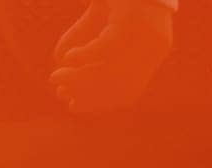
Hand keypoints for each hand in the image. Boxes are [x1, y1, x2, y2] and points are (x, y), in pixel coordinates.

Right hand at [49, 0, 173, 115]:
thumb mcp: (100, 16)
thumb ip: (84, 38)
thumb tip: (60, 61)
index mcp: (151, 53)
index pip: (128, 92)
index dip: (101, 103)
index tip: (75, 107)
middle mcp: (153, 48)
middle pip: (120, 84)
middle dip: (87, 93)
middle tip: (60, 92)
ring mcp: (145, 35)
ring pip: (112, 69)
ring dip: (82, 78)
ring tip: (58, 76)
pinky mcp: (132, 20)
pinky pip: (106, 48)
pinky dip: (85, 57)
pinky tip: (67, 59)